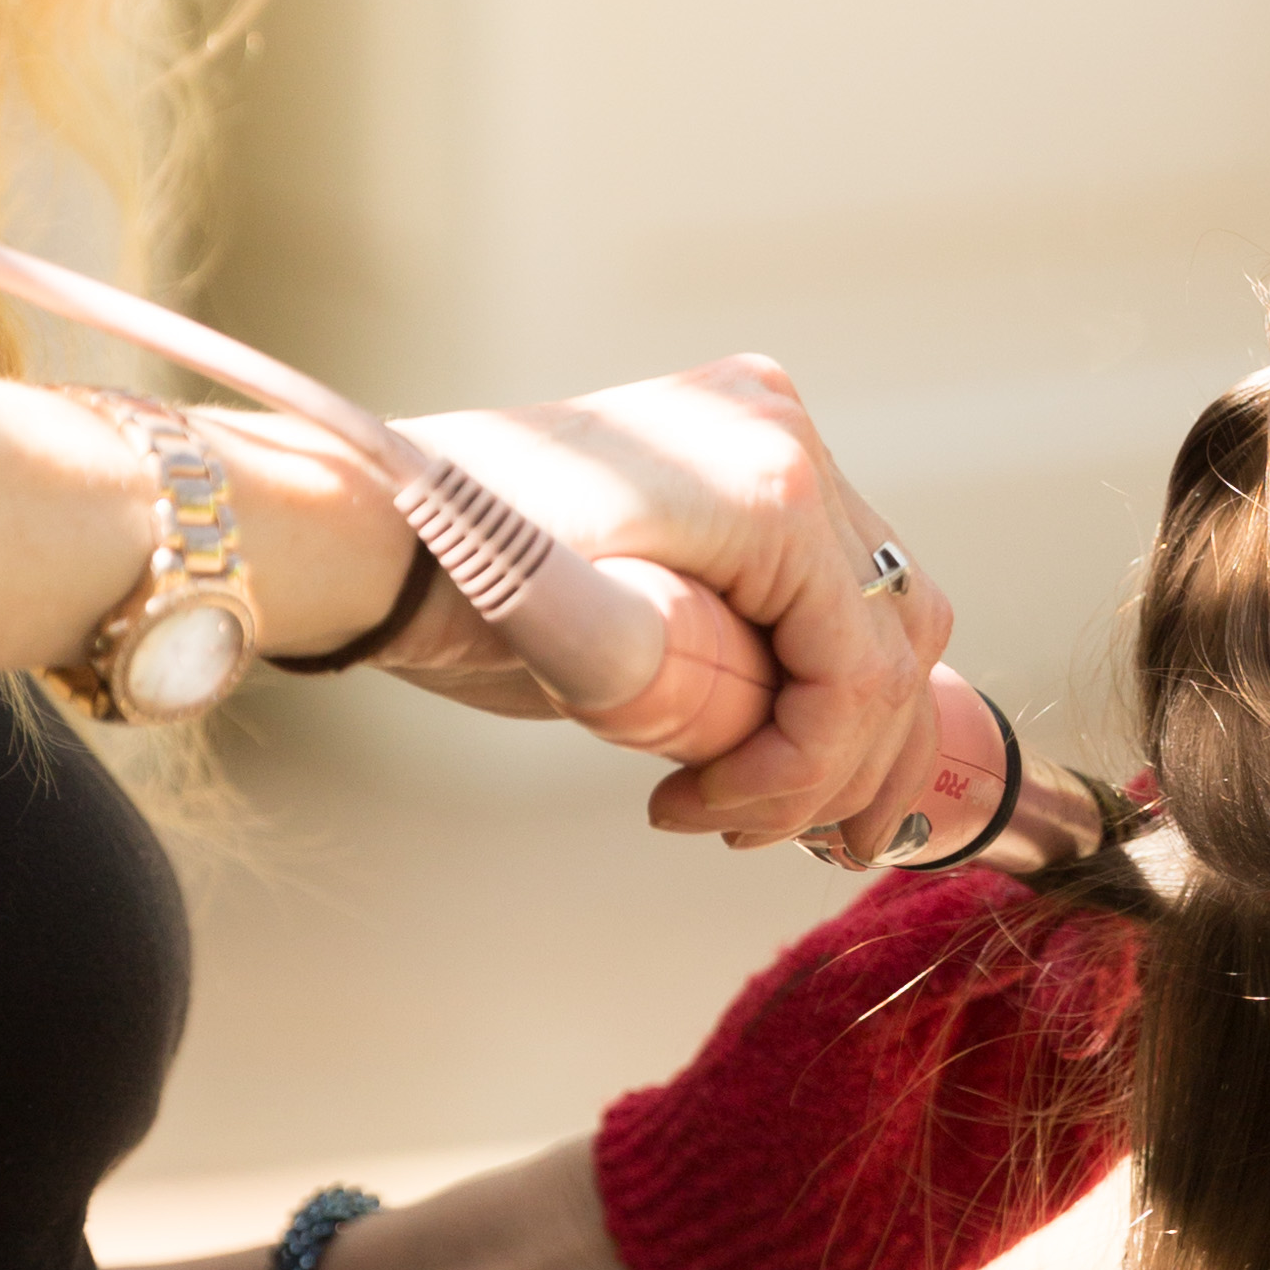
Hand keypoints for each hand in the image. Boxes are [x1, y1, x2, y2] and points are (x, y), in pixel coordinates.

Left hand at [383, 358, 955, 849]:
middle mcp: (784, 436)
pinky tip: (764, 730)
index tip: (708, 820)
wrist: (376, 520)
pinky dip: (814, 663)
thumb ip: (724, 700)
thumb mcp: (597, 662)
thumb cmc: (463, 591)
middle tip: (755, 834)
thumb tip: (807, 750)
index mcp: (768, 483)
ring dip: (841, 718)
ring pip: (880, 610)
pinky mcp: (740, 457)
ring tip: (771, 803)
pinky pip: (829, 577)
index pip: (858, 670)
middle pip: (893, 638)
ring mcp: (766, 435)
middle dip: (838, 758)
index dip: (805, 771)